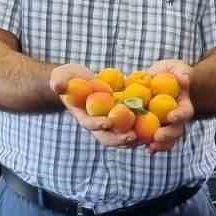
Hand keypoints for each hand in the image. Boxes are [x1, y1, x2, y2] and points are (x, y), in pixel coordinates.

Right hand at [50, 62, 192, 153]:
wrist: (79, 81)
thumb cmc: (68, 79)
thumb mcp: (61, 77)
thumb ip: (59, 81)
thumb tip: (57, 85)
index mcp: (84, 117)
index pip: (90, 125)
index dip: (98, 125)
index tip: (107, 122)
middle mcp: (98, 125)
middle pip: (109, 138)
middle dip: (120, 138)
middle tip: (133, 136)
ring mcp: (111, 124)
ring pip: (123, 136)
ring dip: (135, 138)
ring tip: (148, 136)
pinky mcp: (123, 119)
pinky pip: (134, 126)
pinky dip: (144, 129)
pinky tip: (157, 126)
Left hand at [142, 59, 194, 154]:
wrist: (160, 81)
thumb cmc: (171, 74)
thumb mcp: (176, 68)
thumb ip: (181, 73)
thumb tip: (184, 79)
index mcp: (183, 106)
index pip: (185, 112)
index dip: (179, 115)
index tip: (171, 116)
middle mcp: (175, 120)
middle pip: (175, 131)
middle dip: (167, 135)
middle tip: (157, 136)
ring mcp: (164, 126)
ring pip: (163, 139)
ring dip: (156, 144)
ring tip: (148, 147)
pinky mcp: (150, 127)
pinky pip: (147, 138)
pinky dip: (141, 142)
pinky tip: (134, 145)